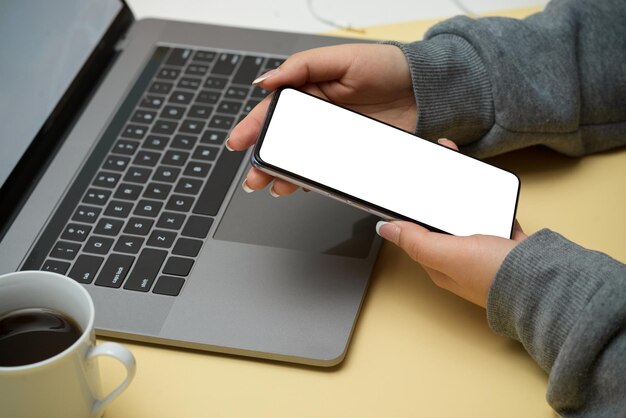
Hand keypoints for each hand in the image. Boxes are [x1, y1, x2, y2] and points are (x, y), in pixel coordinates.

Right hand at [226, 43, 415, 195]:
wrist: (425, 89)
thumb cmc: (385, 65)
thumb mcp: (342, 59)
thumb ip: (302, 67)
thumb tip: (266, 80)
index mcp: (310, 91)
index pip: (275, 111)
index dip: (254, 126)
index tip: (238, 142)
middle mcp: (319, 117)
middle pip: (285, 141)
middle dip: (266, 161)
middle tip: (254, 178)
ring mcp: (335, 138)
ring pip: (303, 160)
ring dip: (286, 176)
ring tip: (275, 188)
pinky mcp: (353, 154)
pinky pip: (329, 170)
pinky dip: (315, 181)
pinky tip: (304, 187)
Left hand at [377, 138, 527, 307]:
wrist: (547, 281)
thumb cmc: (496, 275)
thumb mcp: (448, 255)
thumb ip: (416, 241)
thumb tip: (386, 229)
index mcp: (440, 263)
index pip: (416, 232)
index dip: (408, 209)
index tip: (406, 184)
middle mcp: (460, 257)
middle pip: (440, 219)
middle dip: (434, 193)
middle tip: (434, 165)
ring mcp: (484, 248)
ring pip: (465, 213)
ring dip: (461, 193)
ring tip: (456, 168)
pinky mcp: (505, 239)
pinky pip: (490, 212)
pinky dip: (487, 199)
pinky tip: (485, 186)